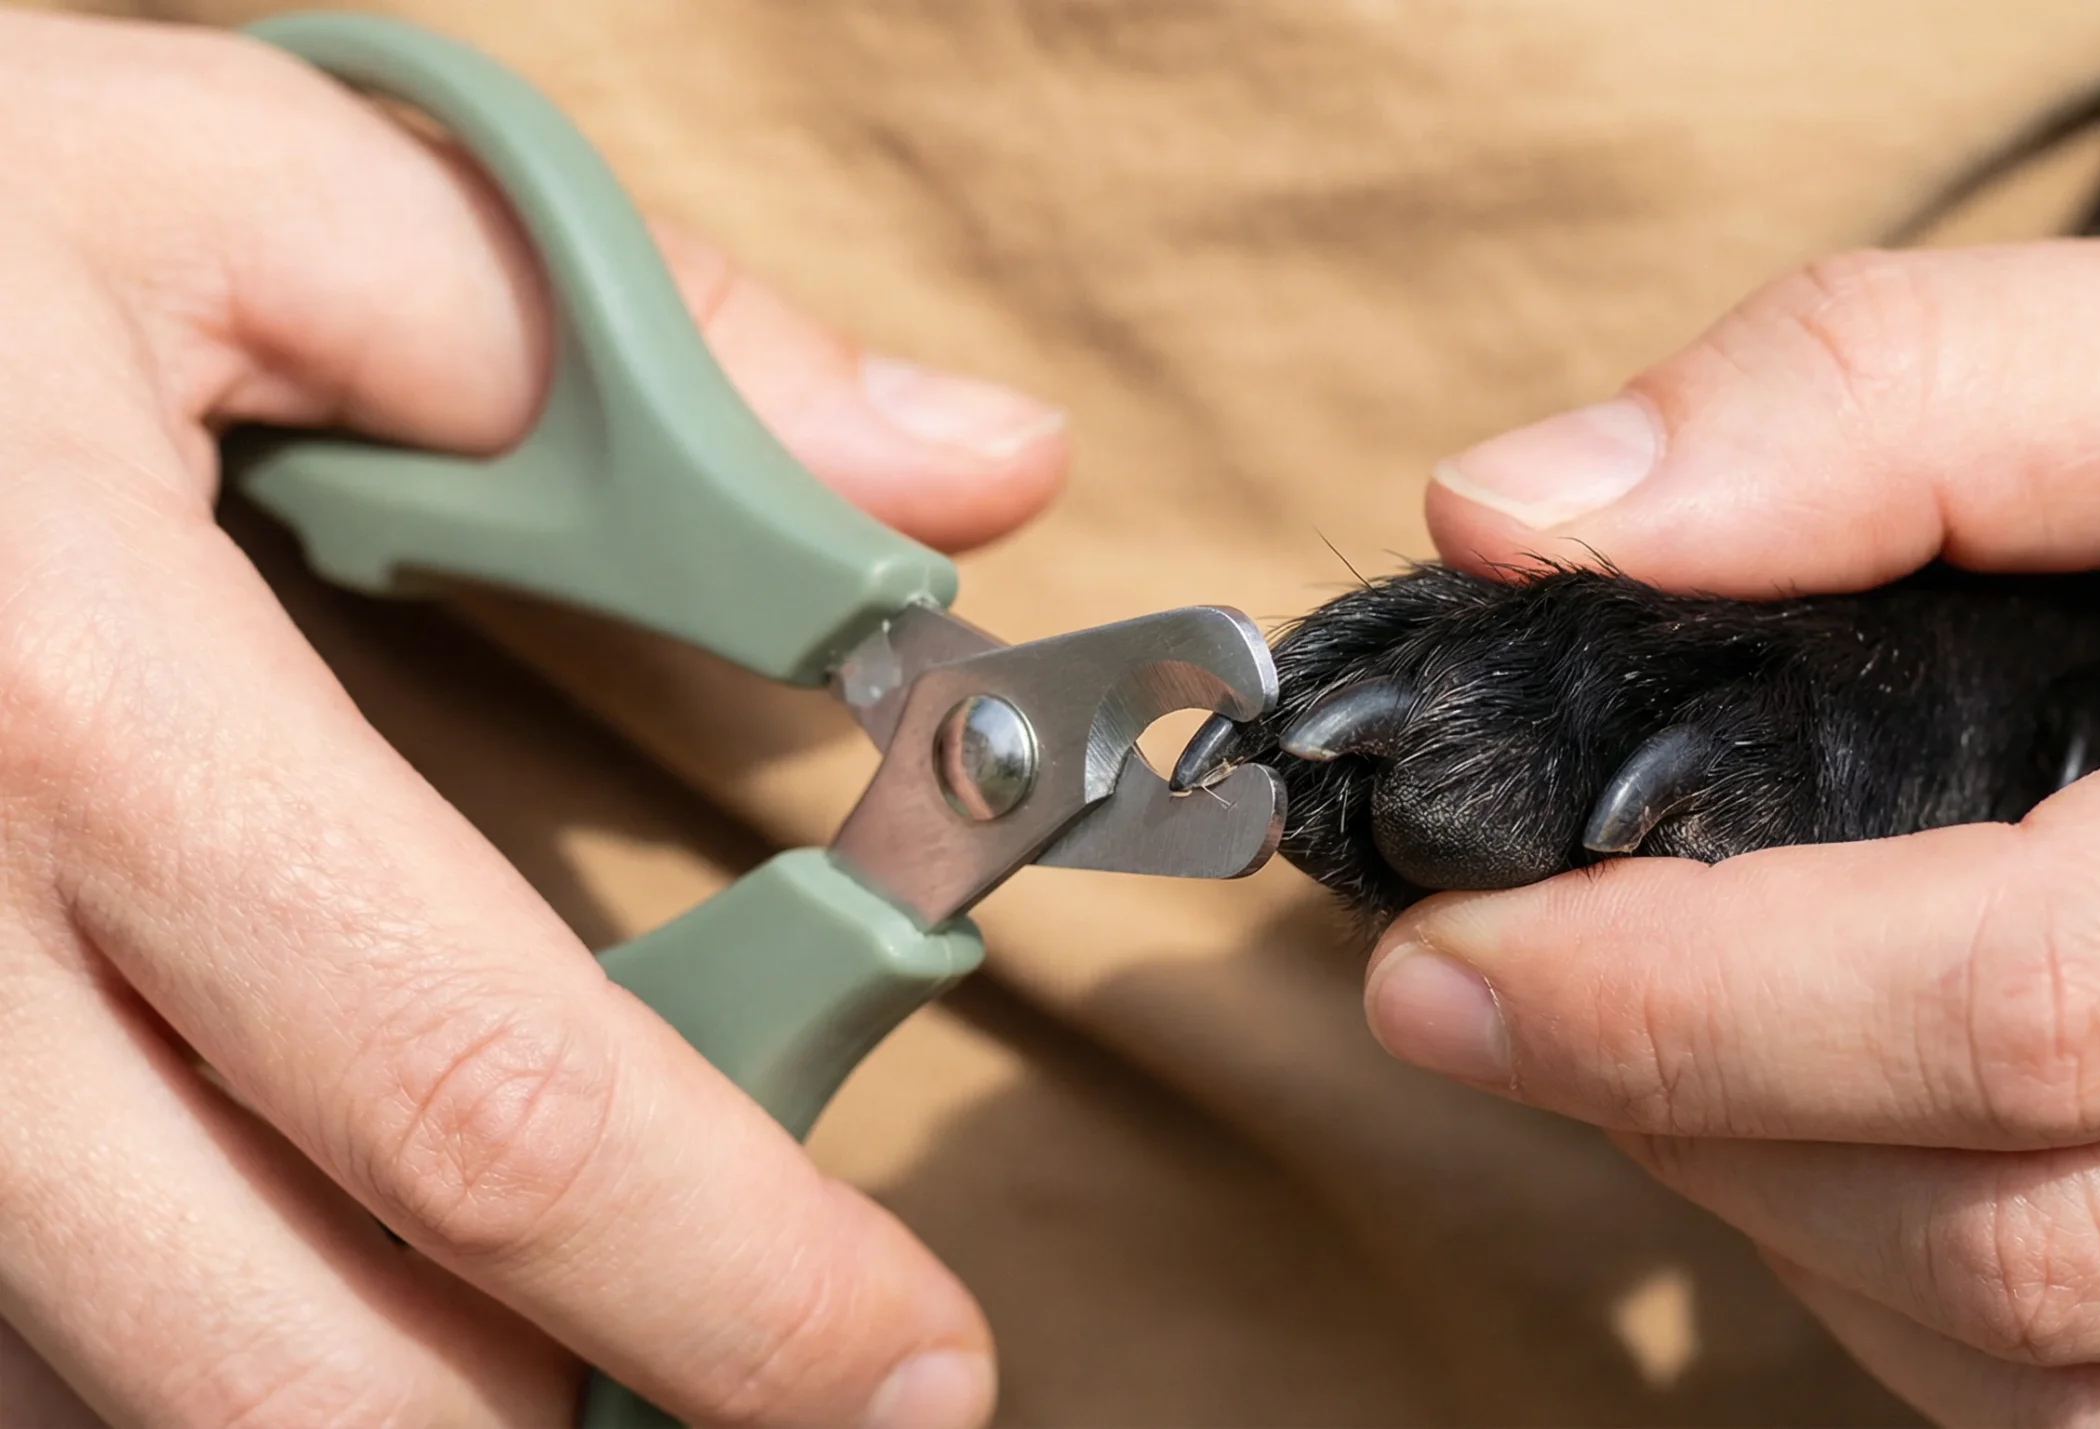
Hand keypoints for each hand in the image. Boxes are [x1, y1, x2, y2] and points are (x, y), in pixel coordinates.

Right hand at [0, 11, 1063, 1425]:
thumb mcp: (248, 191)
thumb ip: (652, 353)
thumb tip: (979, 469)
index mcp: (81, 708)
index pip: (490, 1100)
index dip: (738, 1285)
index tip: (913, 1366)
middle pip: (301, 1374)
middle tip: (776, 1392)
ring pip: (119, 1408)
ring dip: (385, 1407)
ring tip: (566, 1316)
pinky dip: (185, 1350)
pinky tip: (302, 1246)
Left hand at [1380, 212, 2099, 1423]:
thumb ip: (1903, 393)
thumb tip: (1527, 515)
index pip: (2054, 994)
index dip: (1692, 1002)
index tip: (1454, 954)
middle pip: (2050, 1248)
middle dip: (1706, 1129)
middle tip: (1535, 1000)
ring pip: (2099, 1405)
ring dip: (1816, 1253)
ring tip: (1704, 1068)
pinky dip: (1969, 1344)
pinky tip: (1886, 1170)